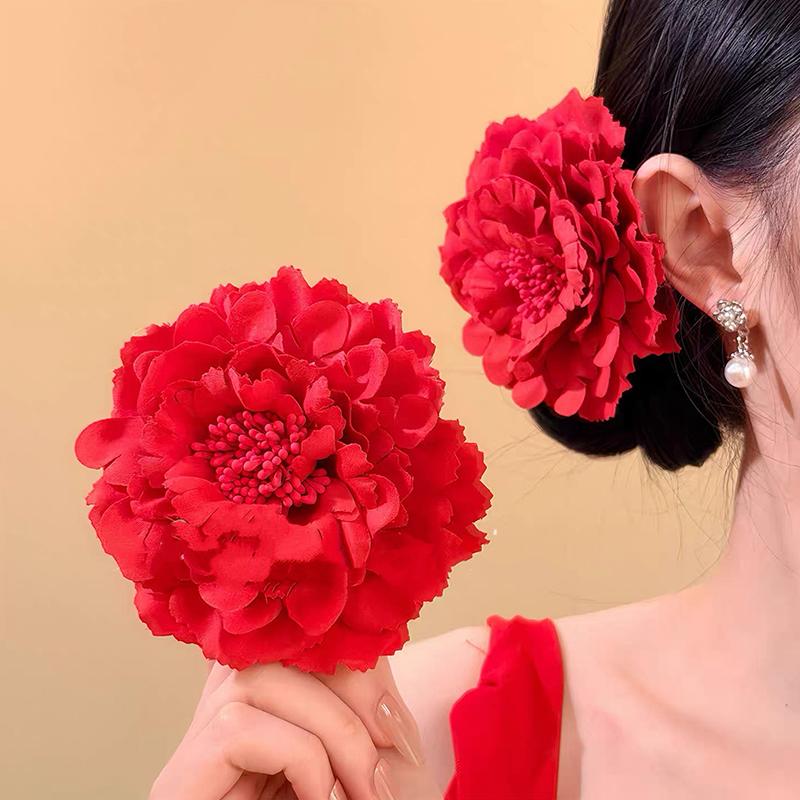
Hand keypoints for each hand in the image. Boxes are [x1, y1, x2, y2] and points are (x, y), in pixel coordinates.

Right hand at [149, 656, 435, 799]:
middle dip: (350, 689)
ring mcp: (194, 749)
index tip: (400, 728)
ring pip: (260, 678)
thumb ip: (359, 702)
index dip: (351, 660)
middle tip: (397, 753)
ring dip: (334, 728)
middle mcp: (220, 714)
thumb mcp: (360, 757)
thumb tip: (374, 645)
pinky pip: (239, 728)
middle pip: (276, 646)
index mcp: (265, 704)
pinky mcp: (178, 782)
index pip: (295, 637)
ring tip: (368, 789)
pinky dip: (301, 758)